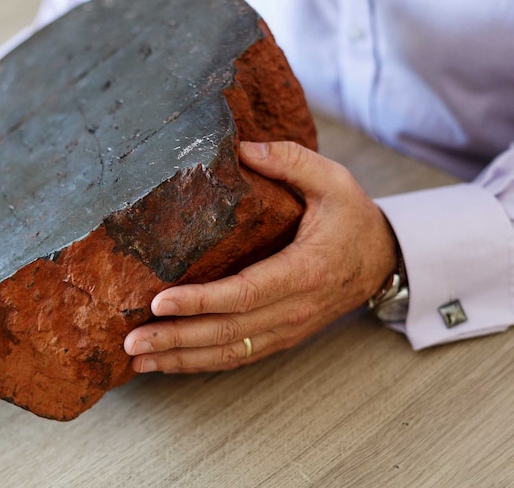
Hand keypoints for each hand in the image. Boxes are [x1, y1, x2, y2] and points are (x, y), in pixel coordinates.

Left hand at [124, 140, 397, 372]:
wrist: (382, 259)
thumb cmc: (352, 217)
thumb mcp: (333, 180)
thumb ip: (290, 161)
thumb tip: (240, 149)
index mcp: (305, 270)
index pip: (244, 293)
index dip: (200, 301)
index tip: (159, 302)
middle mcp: (294, 309)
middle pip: (228, 331)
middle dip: (176, 338)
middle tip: (131, 339)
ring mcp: (287, 329)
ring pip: (229, 352)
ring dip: (181, 358)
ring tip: (138, 357)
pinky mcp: (281, 337)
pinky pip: (237, 356)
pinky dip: (200, 363)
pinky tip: (168, 362)